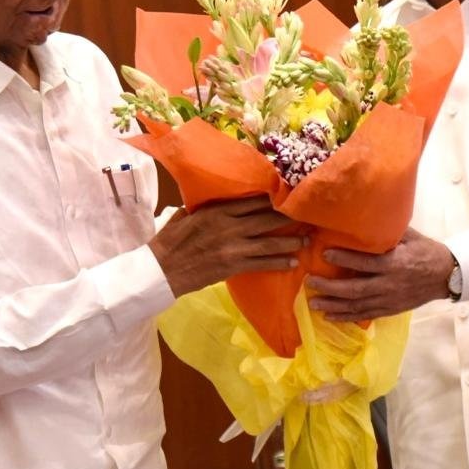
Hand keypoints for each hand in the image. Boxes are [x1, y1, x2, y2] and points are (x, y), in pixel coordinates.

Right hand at [148, 195, 302, 296]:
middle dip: (289, 218)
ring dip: (291, 241)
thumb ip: (203, 208)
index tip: (289, 197)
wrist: (160, 271)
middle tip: (307, 216)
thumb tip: (215, 199)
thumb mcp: (184, 216)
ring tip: (307, 239)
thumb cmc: (169, 242)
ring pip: (269, 241)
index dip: (273, 199)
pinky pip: (262, 263)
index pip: (252, 200)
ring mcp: (233, 246)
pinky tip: (294, 262)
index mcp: (217, 210)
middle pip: (266, 218)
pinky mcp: (233, 265)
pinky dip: (280, 262)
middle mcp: (229, 225)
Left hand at [305, 228, 454, 320]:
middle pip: (355, 289)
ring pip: (357, 306)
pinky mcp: (389, 310)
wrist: (445, 275)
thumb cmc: (425, 251)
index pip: (365, 262)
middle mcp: (389, 284)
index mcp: (394, 263)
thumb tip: (364, 218)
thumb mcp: (409, 236)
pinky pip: (364, 316)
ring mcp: (388, 300)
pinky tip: (330, 316)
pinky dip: (346, 317)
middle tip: (310, 282)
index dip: (344, 259)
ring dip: (334, 305)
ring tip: (313, 303)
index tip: (325, 254)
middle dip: (331, 288)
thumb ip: (388, 231)